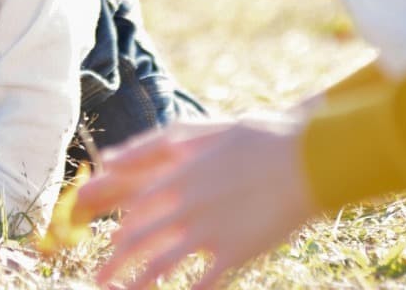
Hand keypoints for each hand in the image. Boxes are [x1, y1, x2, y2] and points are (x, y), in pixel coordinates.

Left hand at [76, 115, 316, 289]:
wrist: (305, 156)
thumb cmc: (257, 137)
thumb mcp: (201, 131)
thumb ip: (152, 146)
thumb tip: (109, 158)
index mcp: (176, 178)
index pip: (136, 211)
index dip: (123, 231)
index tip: (115, 245)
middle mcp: (185, 206)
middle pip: (137, 242)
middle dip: (114, 264)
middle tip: (100, 279)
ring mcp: (209, 231)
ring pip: (160, 267)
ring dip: (138, 285)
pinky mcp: (235, 252)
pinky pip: (201, 283)